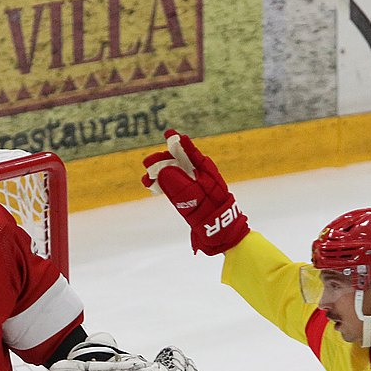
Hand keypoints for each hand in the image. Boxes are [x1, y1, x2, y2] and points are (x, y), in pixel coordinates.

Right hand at [141, 129, 248, 255]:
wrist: (223, 236)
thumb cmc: (215, 217)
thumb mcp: (197, 201)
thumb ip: (180, 186)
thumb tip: (163, 170)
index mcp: (207, 173)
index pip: (192, 154)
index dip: (181, 143)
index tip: (169, 133)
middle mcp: (200, 177)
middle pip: (179, 163)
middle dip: (162, 161)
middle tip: (146, 163)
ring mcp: (194, 188)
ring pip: (174, 175)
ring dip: (159, 174)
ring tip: (146, 179)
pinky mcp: (188, 199)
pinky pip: (173, 187)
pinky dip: (163, 185)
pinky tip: (152, 186)